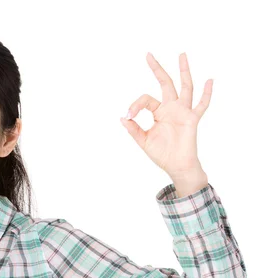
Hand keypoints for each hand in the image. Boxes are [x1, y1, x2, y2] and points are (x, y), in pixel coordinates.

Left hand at [120, 52, 211, 178]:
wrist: (176, 166)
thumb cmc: (162, 154)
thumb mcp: (143, 141)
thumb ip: (134, 129)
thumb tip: (122, 117)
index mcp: (159, 112)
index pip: (146, 99)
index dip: (136, 104)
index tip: (129, 114)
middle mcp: (172, 108)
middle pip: (166, 83)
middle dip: (158, 69)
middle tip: (148, 55)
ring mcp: (183, 112)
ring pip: (185, 87)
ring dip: (183, 71)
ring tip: (181, 55)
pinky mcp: (192, 119)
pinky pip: (201, 105)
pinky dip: (206, 94)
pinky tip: (209, 80)